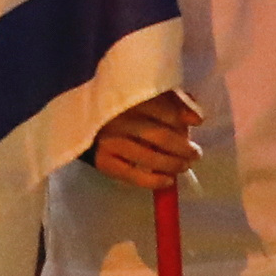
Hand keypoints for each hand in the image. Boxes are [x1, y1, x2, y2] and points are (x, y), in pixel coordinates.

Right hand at [86, 88, 205, 191]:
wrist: (77, 121)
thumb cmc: (116, 105)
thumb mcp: (139, 94)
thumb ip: (168, 98)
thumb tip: (195, 115)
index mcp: (128, 99)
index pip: (163, 110)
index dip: (184, 116)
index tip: (198, 121)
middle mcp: (119, 120)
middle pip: (160, 136)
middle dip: (183, 147)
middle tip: (195, 152)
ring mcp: (111, 143)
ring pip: (150, 157)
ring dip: (173, 164)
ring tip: (185, 166)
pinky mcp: (104, 162)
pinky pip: (134, 176)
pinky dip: (155, 180)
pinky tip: (169, 181)